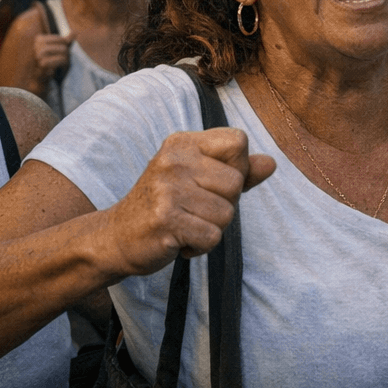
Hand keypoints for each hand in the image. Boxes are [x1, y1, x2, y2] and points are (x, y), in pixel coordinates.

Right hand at [31, 30, 72, 83]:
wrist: (39, 81)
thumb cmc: (49, 65)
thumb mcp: (58, 51)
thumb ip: (65, 41)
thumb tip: (74, 32)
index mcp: (39, 40)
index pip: (61, 39)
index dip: (64, 47)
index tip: (59, 55)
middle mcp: (37, 46)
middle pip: (63, 46)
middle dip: (66, 55)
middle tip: (61, 62)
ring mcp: (38, 55)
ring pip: (63, 51)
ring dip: (65, 60)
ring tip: (59, 66)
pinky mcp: (42, 64)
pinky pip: (61, 59)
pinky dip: (63, 65)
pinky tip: (56, 70)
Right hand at [102, 128, 275, 277]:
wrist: (116, 238)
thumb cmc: (164, 207)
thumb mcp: (197, 179)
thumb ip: (235, 170)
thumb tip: (271, 163)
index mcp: (183, 143)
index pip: (238, 141)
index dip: (236, 168)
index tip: (211, 184)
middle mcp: (174, 160)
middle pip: (235, 182)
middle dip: (223, 205)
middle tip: (193, 210)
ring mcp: (168, 189)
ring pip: (227, 213)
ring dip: (210, 228)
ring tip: (184, 225)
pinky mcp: (166, 219)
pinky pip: (212, 236)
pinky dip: (200, 246)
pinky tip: (179, 240)